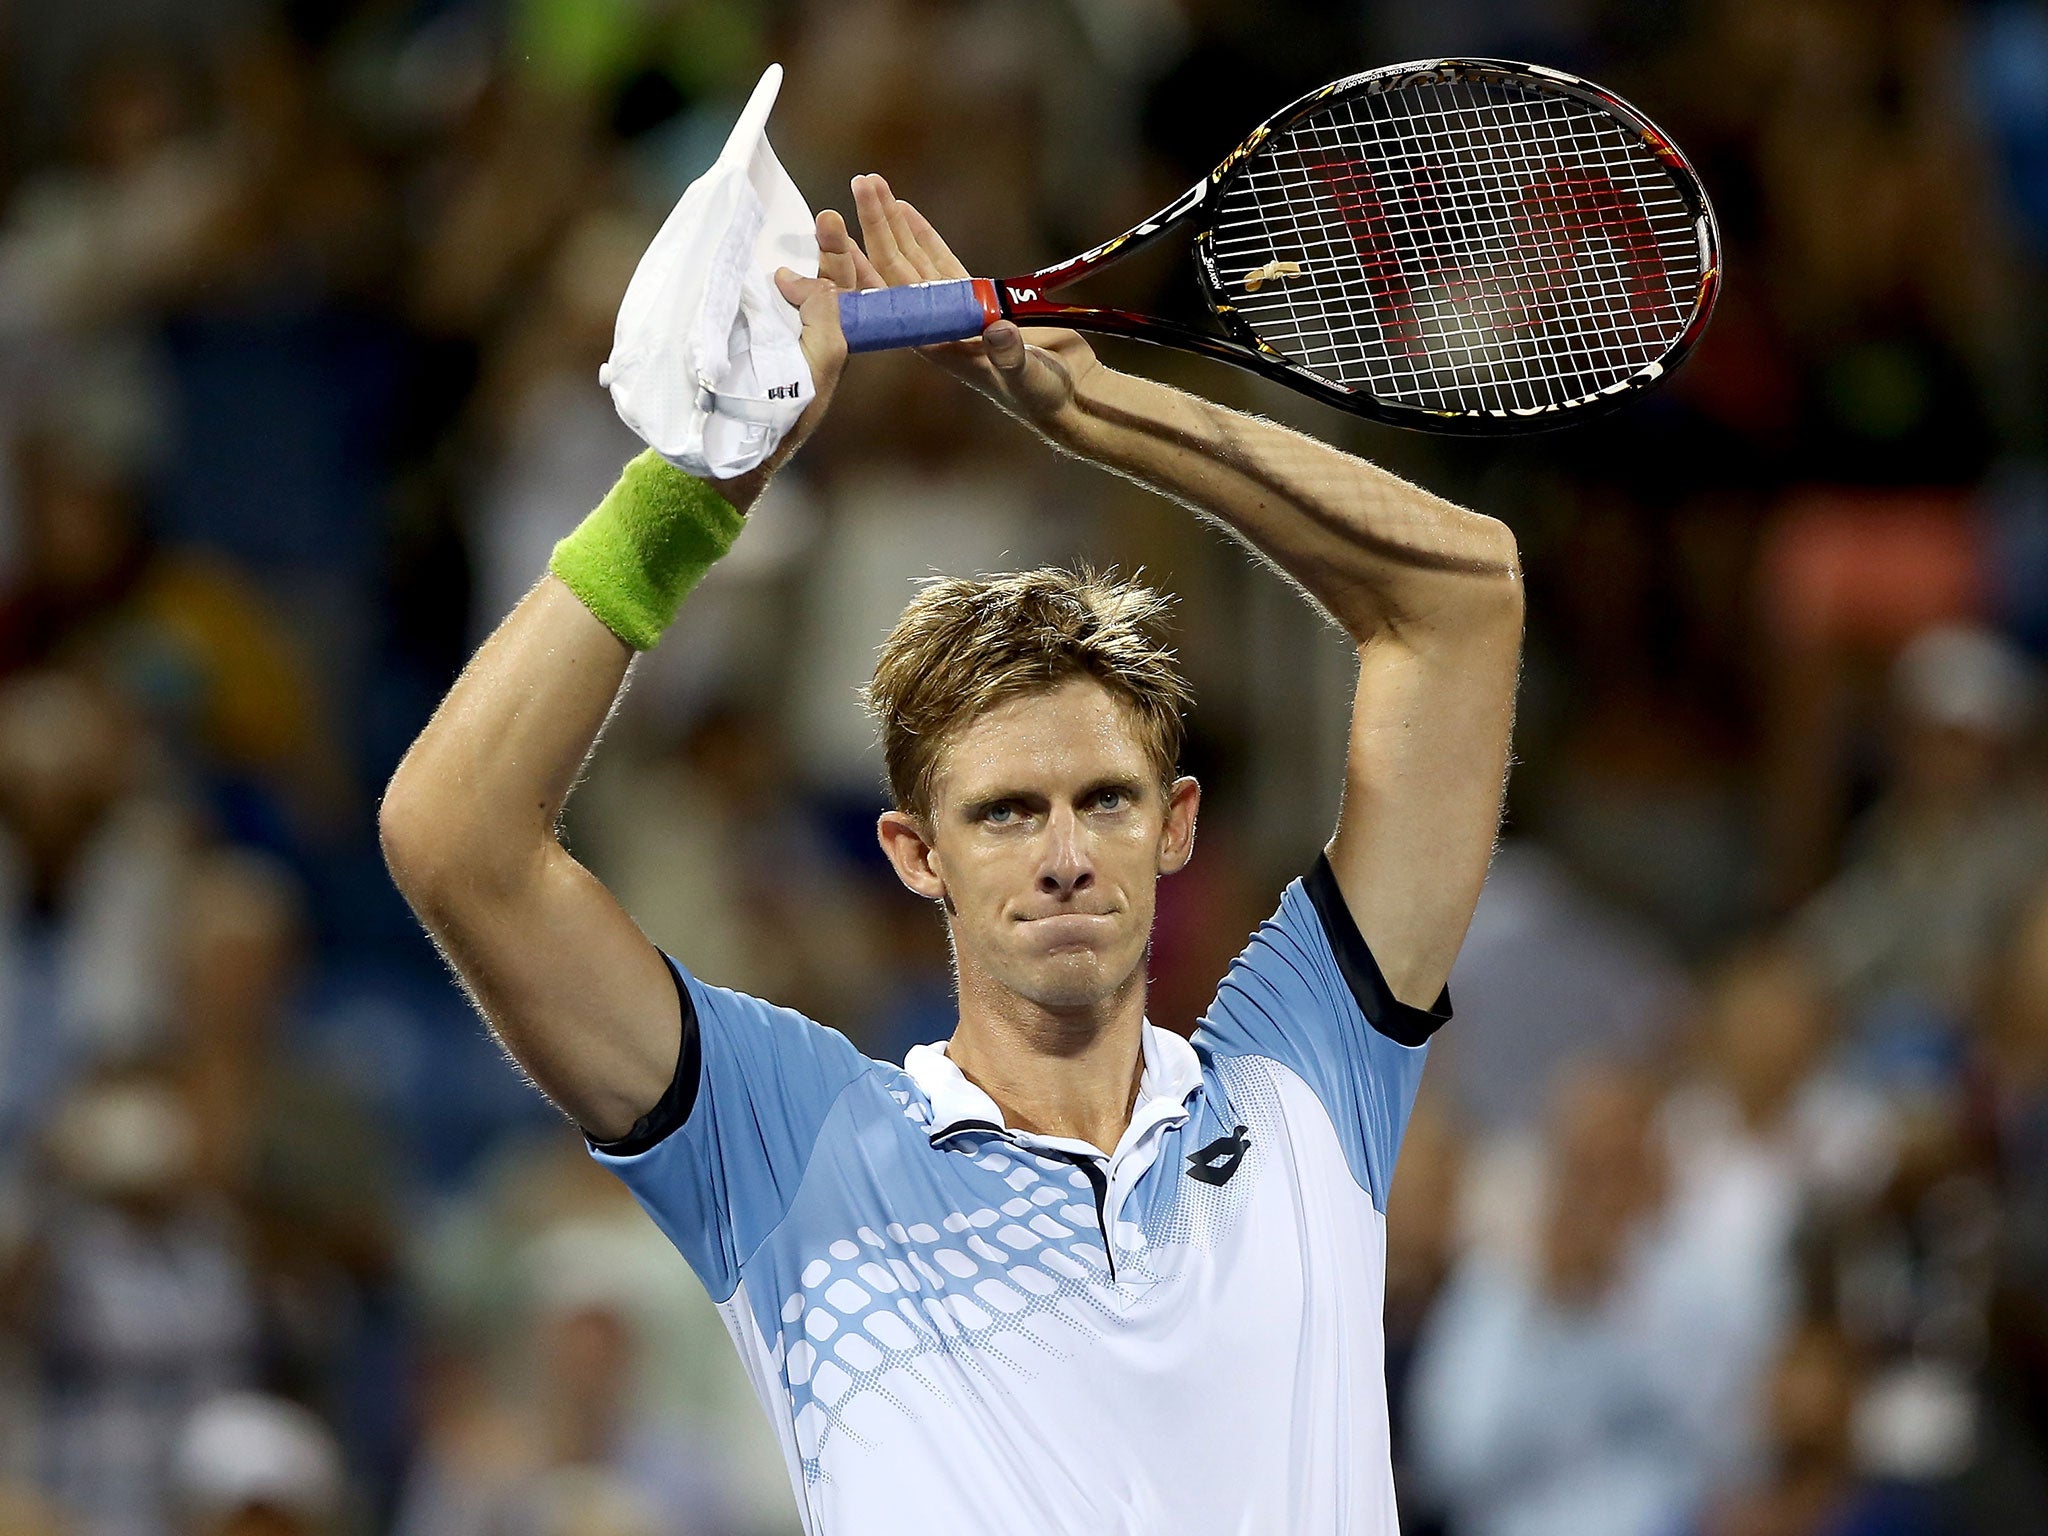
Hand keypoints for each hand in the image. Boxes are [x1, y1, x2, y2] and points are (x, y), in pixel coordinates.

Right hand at [713, 209, 860, 508]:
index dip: (840, 253)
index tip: (830, 220)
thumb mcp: (821, 361)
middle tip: (821, 214)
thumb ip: (823, 316)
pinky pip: (753, 298)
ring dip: (787, 253)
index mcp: (834, 338)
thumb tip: (802, 277)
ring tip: (781, 222)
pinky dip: (752, 274)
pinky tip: (747, 250)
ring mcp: (774, 332)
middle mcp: (807, 331)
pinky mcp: (743, 334)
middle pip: (819, 279)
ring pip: (785, 285)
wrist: (736, 442)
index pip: (843, 287)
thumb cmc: (789, 409)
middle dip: (821, 246)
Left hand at [849, 174, 1103, 435]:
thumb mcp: (1029, 378)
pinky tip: (905, 209)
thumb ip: (1011, 355)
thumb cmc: (1044, 397)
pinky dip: (923, 235)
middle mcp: (937, 324)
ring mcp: (955, 309)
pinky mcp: (978, 299)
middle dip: (877, 227)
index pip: (891, 301)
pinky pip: (941, 261)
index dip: (865, 268)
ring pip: (914, 260)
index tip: (840, 236)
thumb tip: (996, 328)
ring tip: (872, 184)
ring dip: (893, 224)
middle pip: (896, 269)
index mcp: (937, 345)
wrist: (1068, 397)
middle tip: (859, 183)